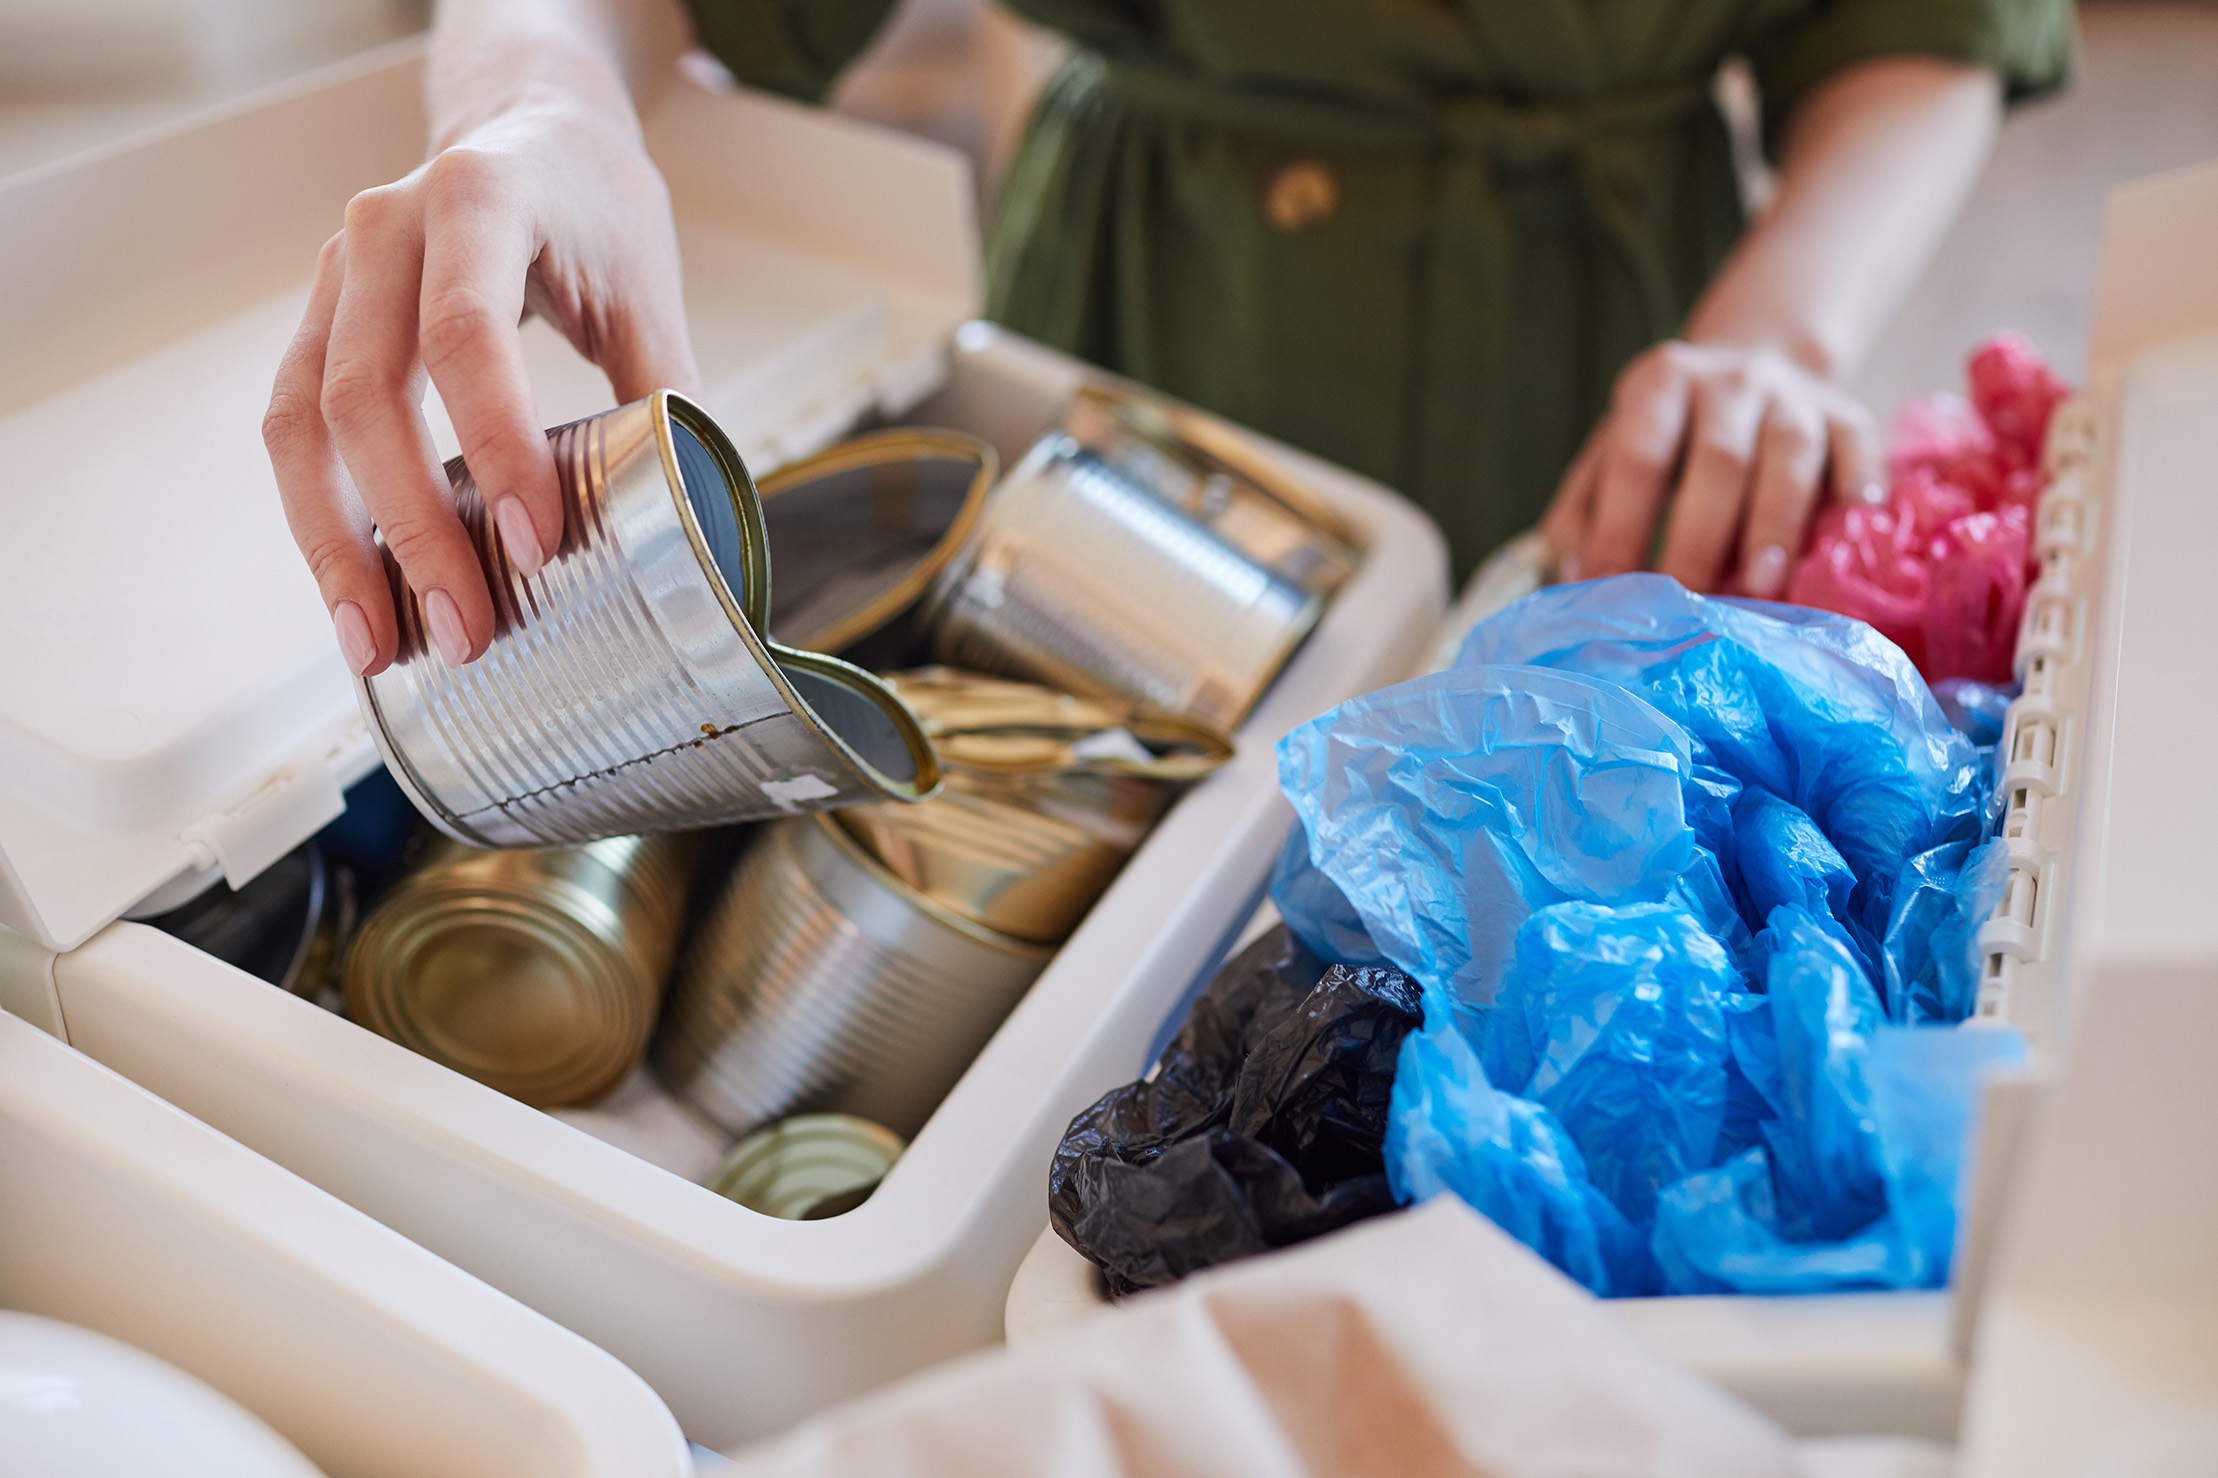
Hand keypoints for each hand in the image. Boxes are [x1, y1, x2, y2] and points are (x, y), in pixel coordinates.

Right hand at [263, 81, 696, 675]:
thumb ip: (664, 393)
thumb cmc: (594, 208)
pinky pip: (294, 430)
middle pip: (365, 393)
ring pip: (301, 422)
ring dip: (336, 545)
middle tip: (464, 632)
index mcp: (479, 202)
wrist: (527, 129)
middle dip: (412, 530)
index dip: (497, 447)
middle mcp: (385, 232)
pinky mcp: (317, 323)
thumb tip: (691, 522)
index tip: (538, 546)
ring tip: (377, 646)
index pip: (468, 336)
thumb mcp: (648, 282)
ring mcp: (335, 276)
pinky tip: (358, 595)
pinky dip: (322, 519)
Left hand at [1542, 341, 1880, 598]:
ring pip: (1790, 457)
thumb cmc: (1670, 432)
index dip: (1623, 526)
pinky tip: (1852, 520)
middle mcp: (1731, 382)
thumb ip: (1583, 509)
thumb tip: (1570, 578)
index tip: (1613, 590)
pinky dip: (1858, 483)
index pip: (1639, 458)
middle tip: (1692, 601)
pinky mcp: (1849, 415)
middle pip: (1719, 461)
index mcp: (1661, 385)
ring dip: (1776, 524)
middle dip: (1702, 538)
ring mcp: (1795, 397)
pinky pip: (1859, 449)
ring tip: (1762, 585)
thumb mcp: (1612, 450)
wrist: (1755, 361)